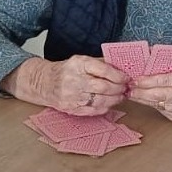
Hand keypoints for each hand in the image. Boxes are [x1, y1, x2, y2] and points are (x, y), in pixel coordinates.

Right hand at [5, 56, 128, 115]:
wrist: (45, 82)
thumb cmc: (66, 71)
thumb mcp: (81, 61)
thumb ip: (100, 63)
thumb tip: (121, 67)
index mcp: (78, 64)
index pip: (103, 70)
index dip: (118, 76)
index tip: (126, 78)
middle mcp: (74, 80)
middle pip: (104, 87)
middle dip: (118, 89)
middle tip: (126, 89)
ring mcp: (72, 96)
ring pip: (100, 100)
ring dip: (114, 100)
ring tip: (120, 97)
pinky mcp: (71, 108)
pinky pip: (93, 110)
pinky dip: (104, 108)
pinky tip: (109, 104)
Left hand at [128, 68, 171, 122]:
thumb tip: (151, 61)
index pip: (165, 80)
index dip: (148, 81)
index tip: (136, 79)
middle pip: (158, 95)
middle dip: (141, 92)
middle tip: (129, 89)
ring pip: (157, 104)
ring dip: (143, 99)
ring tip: (132, 94)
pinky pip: (162, 111)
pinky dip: (153, 105)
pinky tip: (145, 101)